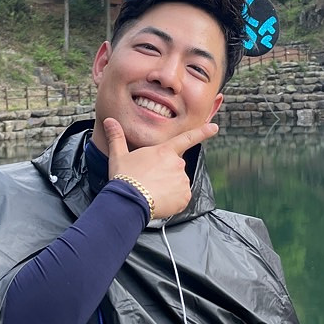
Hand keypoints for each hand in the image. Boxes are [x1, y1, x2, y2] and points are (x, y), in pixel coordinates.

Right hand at [102, 117, 218, 218]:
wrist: (128, 201)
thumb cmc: (124, 178)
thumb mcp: (119, 156)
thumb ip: (117, 137)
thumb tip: (109, 121)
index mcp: (165, 151)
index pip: (187, 138)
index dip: (203, 132)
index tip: (214, 128)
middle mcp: (177, 164)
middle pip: (175, 167)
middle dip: (165, 173)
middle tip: (149, 180)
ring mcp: (182, 181)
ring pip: (178, 183)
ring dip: (169, 187)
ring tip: (152, 191)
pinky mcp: (184, 197)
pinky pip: (181, 198)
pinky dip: (173, 201)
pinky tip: (159, 201)